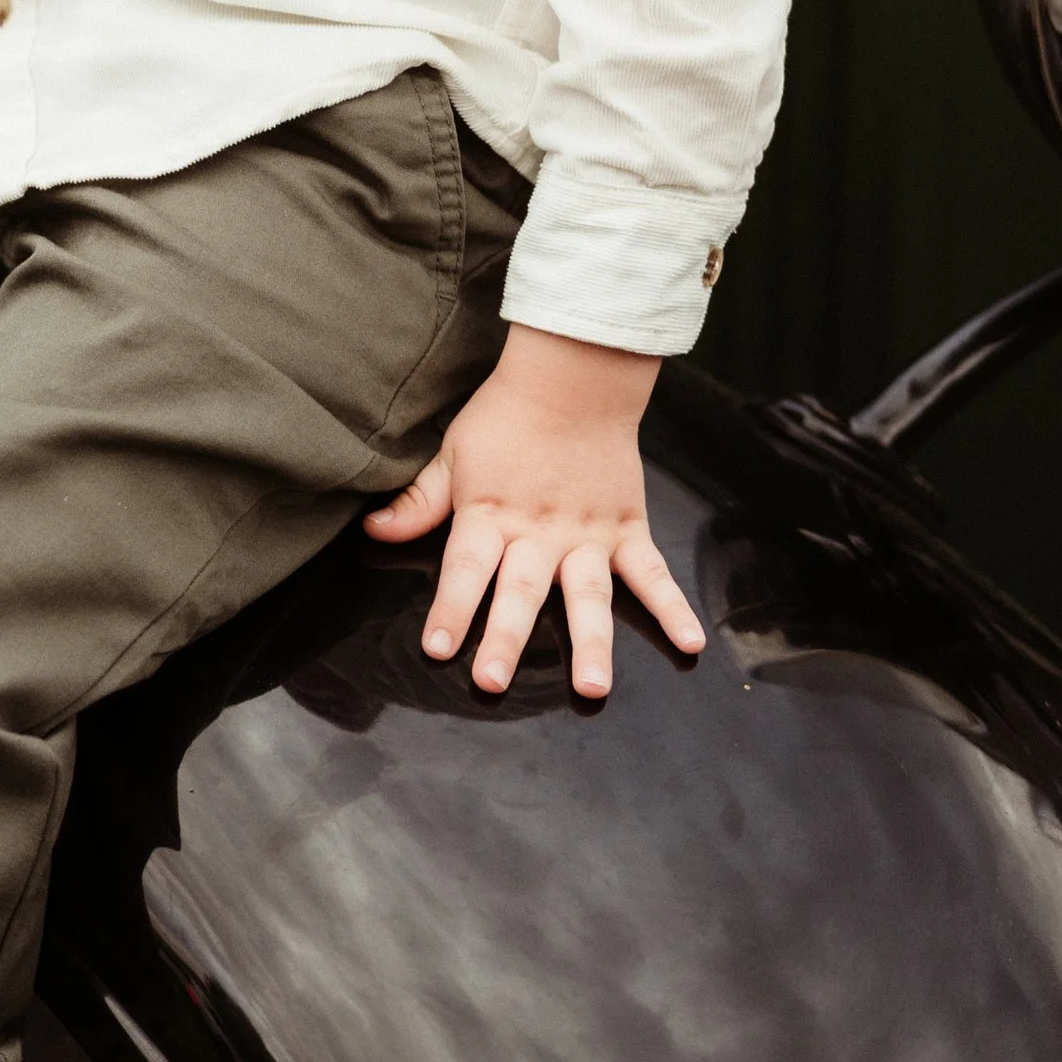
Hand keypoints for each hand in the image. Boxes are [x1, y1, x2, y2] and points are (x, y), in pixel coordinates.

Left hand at [364, 325, 703, 697]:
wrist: (573, 375)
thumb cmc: (506, 415)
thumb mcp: (452, 453)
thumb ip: (419, 501)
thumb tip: (373, 531)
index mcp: (492, 513)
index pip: (466, 568)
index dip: (451, 608)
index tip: (439, 648)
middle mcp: (539, 531)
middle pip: (520, 591)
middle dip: (506, 639)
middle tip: (494, 681)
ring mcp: (588, 533)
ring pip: (587, 594)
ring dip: (591, 642)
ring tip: (594, 686)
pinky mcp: (627, 527)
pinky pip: (652, 573)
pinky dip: (673, 606)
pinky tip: (689, 643)